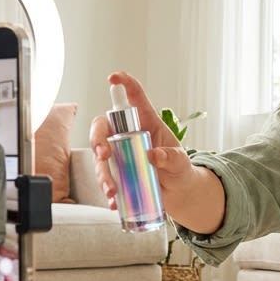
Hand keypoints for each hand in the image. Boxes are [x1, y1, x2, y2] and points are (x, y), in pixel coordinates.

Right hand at [90, 71, 194, 209]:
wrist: (179, 193)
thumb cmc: (180, 170)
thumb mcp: (181, 163)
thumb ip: (172, 158)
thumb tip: (154, 156)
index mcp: (147, 122)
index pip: (134, 96)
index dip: (123, 83)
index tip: (113, 78)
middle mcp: (128, 135)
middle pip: (103, 127)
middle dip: (97, 138)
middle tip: (103, 155)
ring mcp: (120, 155)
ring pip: (100, 157)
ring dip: (102, 173)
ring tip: (112, 191)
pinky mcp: (117, 174)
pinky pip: (105, 178)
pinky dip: (107, 191)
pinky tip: (114, 202)